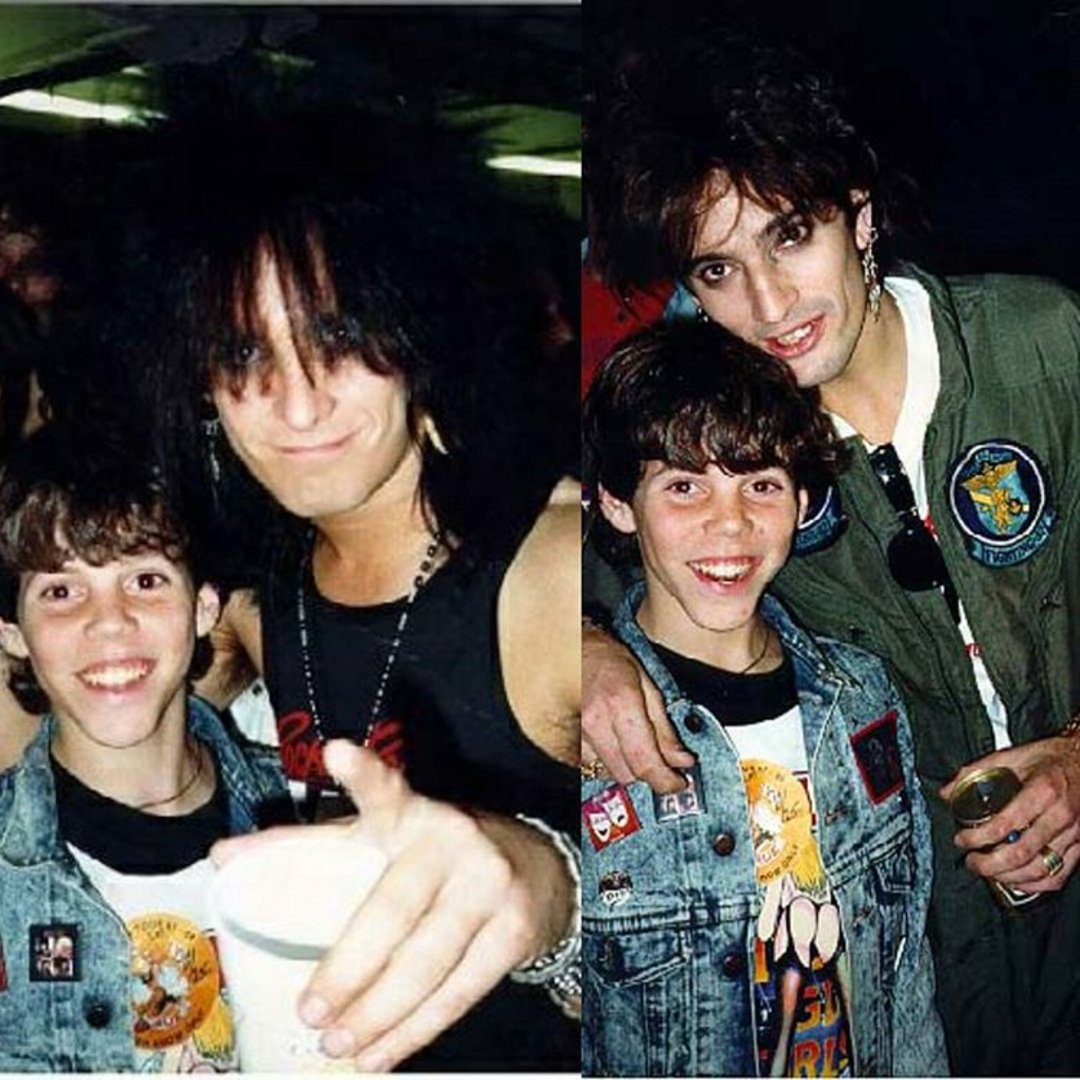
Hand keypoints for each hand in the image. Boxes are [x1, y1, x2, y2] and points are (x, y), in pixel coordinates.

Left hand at [212, 740, 576, 1070]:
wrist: (533, 867)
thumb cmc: (432, 854)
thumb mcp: (375, 838)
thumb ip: (304, 847)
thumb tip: (223, 857)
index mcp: (412, 812)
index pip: (385, 791)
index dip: (363, 775)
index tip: (336, 752)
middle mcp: (454, 839)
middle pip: (395, 911)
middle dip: (350, 969)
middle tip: (310, 1013)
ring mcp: (490, 885)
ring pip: (427, 964)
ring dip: (379, 1014)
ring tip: (338, 1043)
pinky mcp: (515, 930)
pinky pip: (459, 993)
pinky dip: (416, 1031)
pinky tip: (382, 1054)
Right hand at [582, 621, 694, 792]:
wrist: (568, 647)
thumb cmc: (608, 659)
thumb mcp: (646, 684)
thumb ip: (664, 727)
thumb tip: (681, 760)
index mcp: (619, 704)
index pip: (644, 761)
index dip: (665, 780)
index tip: (677, 783)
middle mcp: (593, 722)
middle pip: (627, 774)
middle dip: (646, 771)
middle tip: (658, 759)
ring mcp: (573, 733)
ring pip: (606, 773)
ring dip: (623, 765)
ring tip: (628, 741)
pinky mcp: (562, 740)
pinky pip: (588, 766)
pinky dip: (603, 761)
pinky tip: (608, 741)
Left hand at [940, 735, 1079, 891]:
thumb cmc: (1052, 757)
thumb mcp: (1012, 756)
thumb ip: (976, 771)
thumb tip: (948, 792)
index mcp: (1042, 792)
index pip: (1004, 825)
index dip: (977, 838)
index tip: (962, 840)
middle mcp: (1061, 816)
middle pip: (1021, 853)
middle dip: (989, 864)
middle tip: (972, 862)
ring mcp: (1074, 834)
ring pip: (1040, 869)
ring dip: (1009, 877)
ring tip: (988, 872)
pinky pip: (1059, 874)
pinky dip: (1035, 884)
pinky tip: (1017, 880)